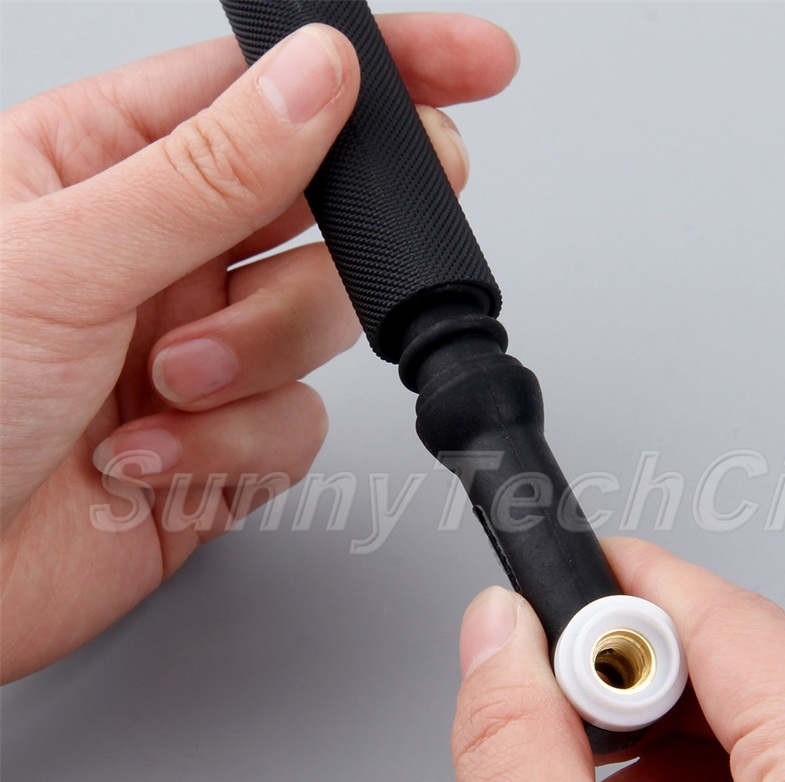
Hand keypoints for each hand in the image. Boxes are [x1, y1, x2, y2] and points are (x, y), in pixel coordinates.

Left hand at [0, 15, 518, 681]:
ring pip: (317, 330)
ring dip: (255, 366)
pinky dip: (239, 448)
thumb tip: (317, 81)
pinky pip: (296, 427)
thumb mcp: (61, 260)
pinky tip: (154, 461)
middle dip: (317, 261)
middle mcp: (159, 258)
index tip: (468, 63)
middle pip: (316, 219)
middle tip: (319, 266)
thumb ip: (206, 172)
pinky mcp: (222, 444)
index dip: (376, 70)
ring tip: (165, 394)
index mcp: (99, 170)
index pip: (261, 86)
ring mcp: (198, 352)